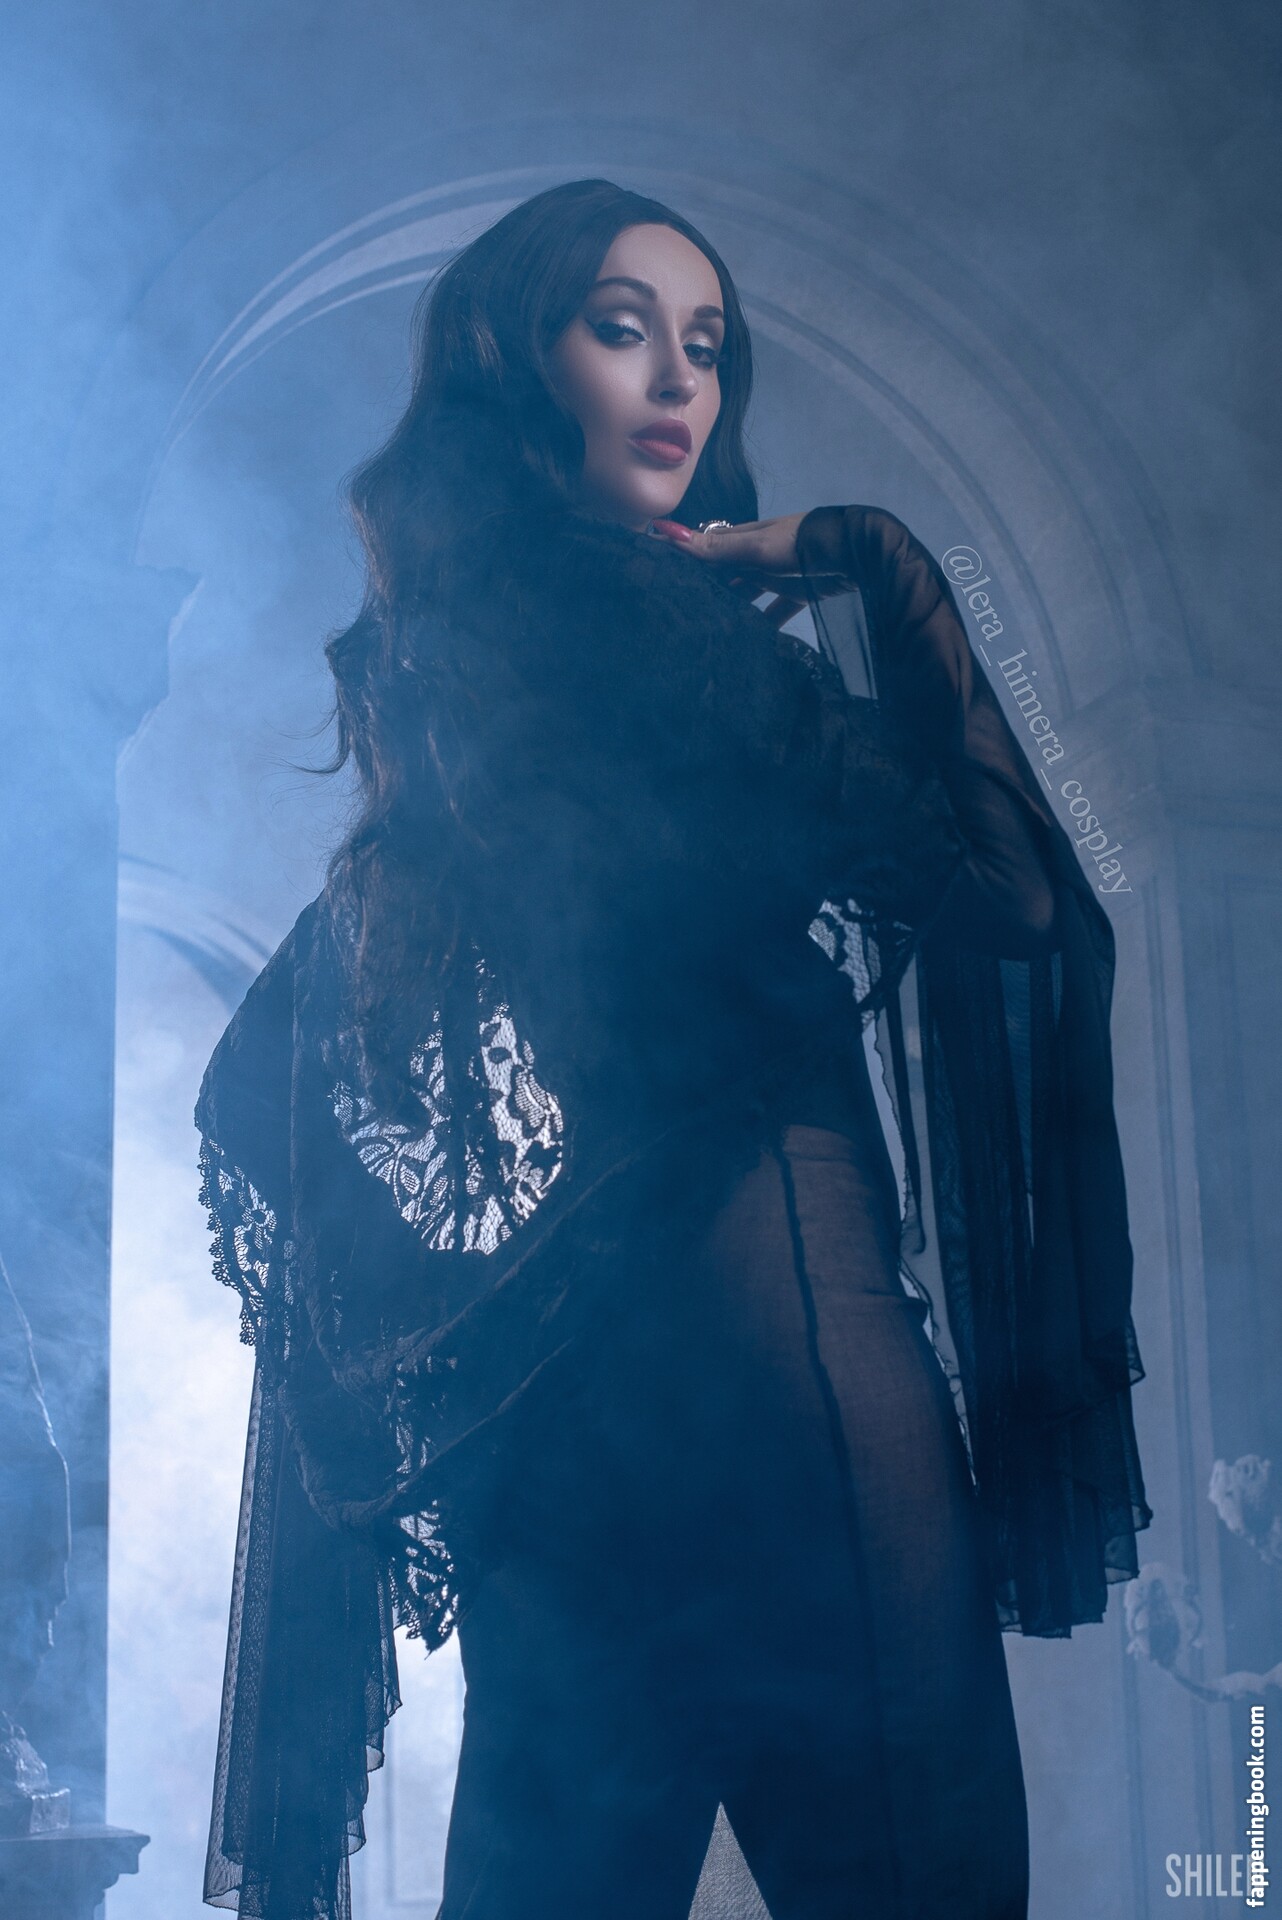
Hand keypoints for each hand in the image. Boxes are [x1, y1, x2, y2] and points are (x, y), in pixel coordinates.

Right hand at [651, 514, 808, 629]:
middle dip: (706, 587)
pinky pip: (777, 611)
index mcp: (746, 538)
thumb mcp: (755, 548)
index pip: (706, 547)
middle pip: (725, 572)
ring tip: (710, 627)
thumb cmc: (802, 545)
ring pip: (748, 592)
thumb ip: (715, 549)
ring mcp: (779, 573)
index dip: (684, 557)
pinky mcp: (799, 592)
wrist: (856, 554)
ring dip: (732, 607)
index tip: (659, 571)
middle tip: (680, 610)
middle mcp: (758, 554)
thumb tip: (667, 532)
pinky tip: (753, 640)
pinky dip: (765, 623)